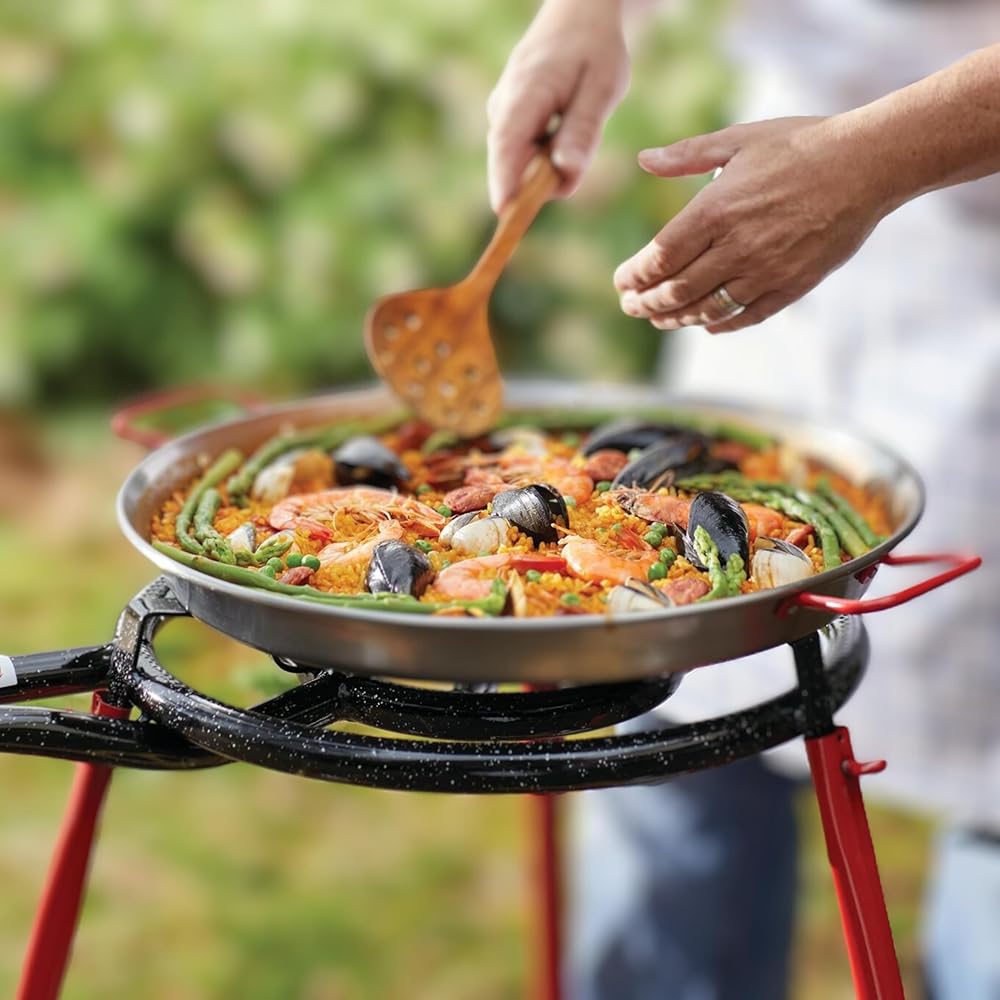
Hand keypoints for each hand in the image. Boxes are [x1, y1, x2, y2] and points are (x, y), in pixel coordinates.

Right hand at [487, 0, 629, 211]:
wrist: (578, 18)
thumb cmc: (594, 50)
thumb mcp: (602, 88)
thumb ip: (583, 131)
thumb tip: (565, 172)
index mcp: (525, 94)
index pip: (507, 146)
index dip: (505, 183)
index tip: (505, 213)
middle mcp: (503, 107)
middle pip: (511, 164)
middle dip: (544, 178)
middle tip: (582, 148)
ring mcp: (501, 114)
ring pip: (521, 163)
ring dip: (551, 163)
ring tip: (578, 122)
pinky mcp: (506, 121)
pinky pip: (525, 155)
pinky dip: (548, 155)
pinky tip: (564, 125)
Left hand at [614, 116, 894, 332]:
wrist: (867, 164)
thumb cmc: (801, 144)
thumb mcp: (739, 139)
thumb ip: (687, 155)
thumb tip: (642, 160)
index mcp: (715, 210)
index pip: (658, 258)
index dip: (634, 277)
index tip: (621, 282)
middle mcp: (735, 247)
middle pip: (675, 291)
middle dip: (646, 304)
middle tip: (631, 307)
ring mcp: (764, 271)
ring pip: (706, 309)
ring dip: (676, 318)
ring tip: (659, 318)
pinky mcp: (791, 286)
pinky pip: (746, 316)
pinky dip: (720, 324)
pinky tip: (706, 325)